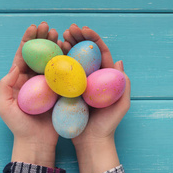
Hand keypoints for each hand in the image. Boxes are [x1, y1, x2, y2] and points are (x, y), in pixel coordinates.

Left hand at [0, 22, 62, 167]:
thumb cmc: (18, 126)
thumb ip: (5, 85)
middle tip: (49, 28)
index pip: (23, 56)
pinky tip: (71, 51)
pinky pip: (64, 74)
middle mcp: (34, 79)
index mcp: (19, 80)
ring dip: (55, 47)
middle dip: (43, 39)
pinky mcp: (60, 92)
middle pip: (38, 54)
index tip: (34, 28)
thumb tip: (15, 65)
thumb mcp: (4, 106)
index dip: (28, 41)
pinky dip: (67, 61)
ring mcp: (47, 85)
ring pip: (52, 61)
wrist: (36, 142)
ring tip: (60, 35)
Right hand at [62, 24, 131, 172]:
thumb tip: (119, 62)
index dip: (93, 39)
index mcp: (105, 77)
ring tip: (59, 36)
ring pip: (72, 60)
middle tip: (68, 29)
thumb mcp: (120, 106)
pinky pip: (62, 74)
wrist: (91, 143)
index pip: (100, 53)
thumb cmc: (107, 125)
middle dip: (78, 38)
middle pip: (85, 53)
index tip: (84, 30)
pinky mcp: (67, 91)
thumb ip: (122, 86)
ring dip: (66, 46)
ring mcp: (78, 84)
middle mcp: (91, 77)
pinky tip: (50, 54)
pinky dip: (57, 62)